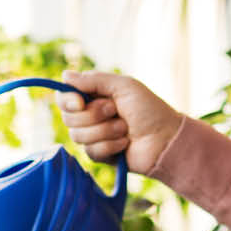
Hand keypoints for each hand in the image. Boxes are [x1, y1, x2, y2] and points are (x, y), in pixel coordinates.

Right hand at [56, 70, 184, 176]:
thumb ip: (94, 80)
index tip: (80, 102)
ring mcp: (94, 136)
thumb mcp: (124, 86)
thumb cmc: (149, 109)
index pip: (64, 97)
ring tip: (125, 128)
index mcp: (94, 95)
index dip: (68, 100)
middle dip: (94, 115)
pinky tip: (125, 143)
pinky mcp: (100, 154)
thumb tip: (65, 75)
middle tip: (116, 111)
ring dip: (105, 130)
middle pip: (68, 118)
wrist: (166, 139)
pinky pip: (91, 151)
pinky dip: (110, 145)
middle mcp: (90, 115)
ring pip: (78, 135)